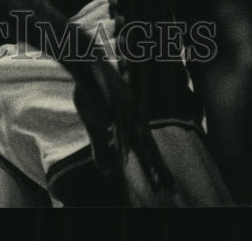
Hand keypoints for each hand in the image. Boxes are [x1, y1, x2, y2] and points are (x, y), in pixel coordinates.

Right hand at [72, 46, 177, 200]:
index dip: (154, 166)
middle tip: (167, 186)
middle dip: (156, 166)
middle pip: (146, 145)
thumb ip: (101, 146)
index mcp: (130, 121)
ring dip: (145, 159)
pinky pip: (119, 124)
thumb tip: (107, 172)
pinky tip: (123, 153)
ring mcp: (125, 108)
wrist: (85, 65)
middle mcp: (132, 115)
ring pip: (136, 137)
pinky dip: (122, 140)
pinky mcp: (113, 101)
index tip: (165, 185)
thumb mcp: (94, 123)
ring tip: (153, 176)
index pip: (145, 148)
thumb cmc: (91, 93)